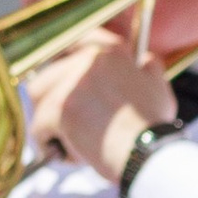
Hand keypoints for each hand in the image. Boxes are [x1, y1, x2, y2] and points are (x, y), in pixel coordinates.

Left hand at [19, 29, 175, 186]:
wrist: (149, 154)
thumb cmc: (154, 127)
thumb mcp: (159, 88)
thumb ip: (148, 69)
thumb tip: (146, 59)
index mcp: (110, 51)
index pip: (72, 42)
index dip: (62, 63)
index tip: (64, 83)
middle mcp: (87, 59)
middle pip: (48, 72)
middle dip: (53, 99)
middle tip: (66, 122)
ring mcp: (71, 83)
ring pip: (39, 97)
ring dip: (47, 119)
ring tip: (66, 138)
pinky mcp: (60, 108)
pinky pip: (39, 126)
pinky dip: (50, 144)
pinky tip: (68, 154)